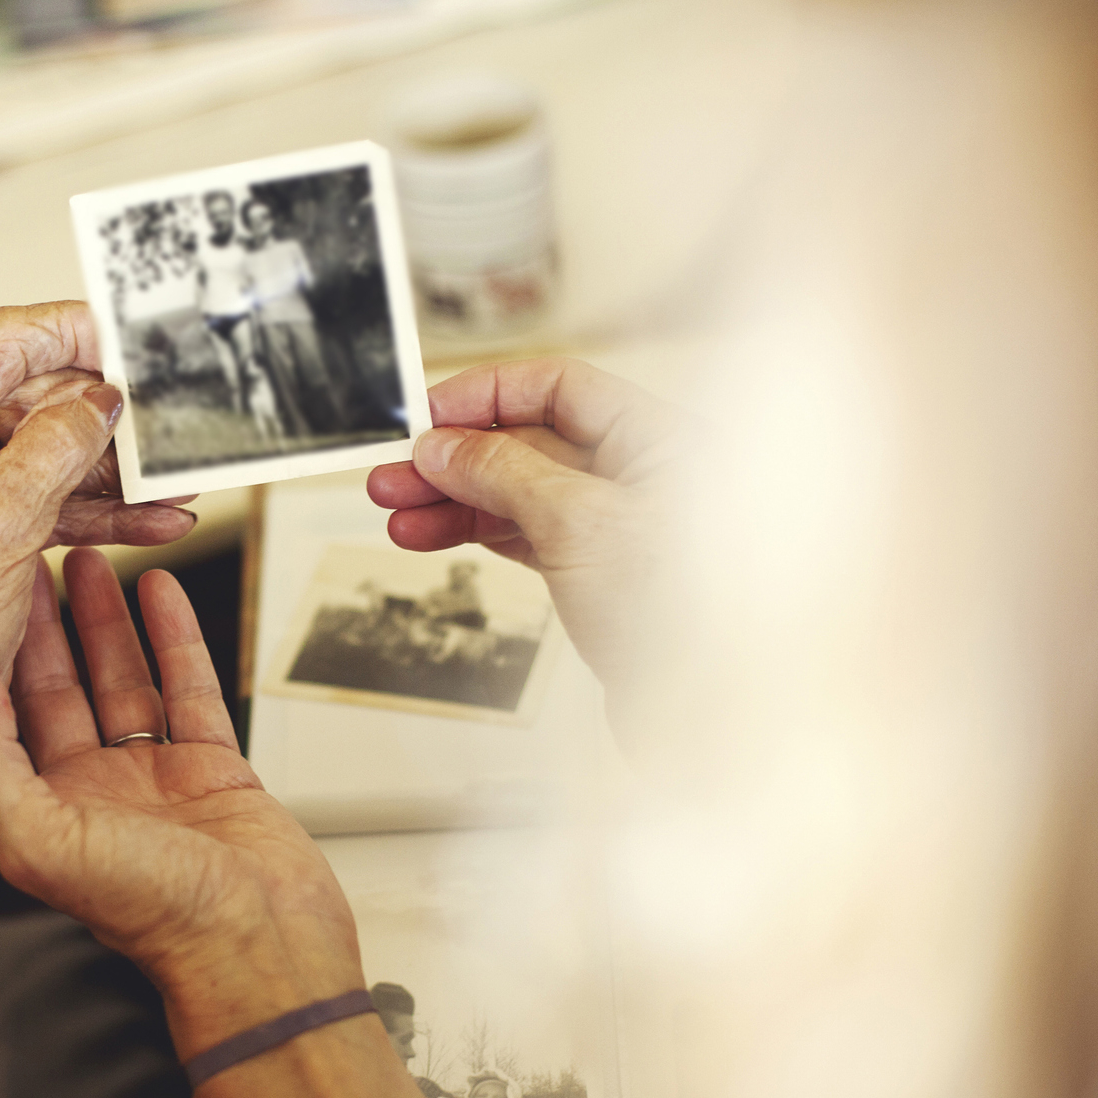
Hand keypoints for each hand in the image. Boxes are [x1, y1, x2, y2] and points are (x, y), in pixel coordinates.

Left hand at [0, 304, 193, 858]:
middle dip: (108, 415)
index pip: (1, 342)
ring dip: (118, 466)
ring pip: (54, 445)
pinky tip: (156, 516)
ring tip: (176, 475)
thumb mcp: (1, 523)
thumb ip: (57, 446)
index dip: (74, 334)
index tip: (132, 335)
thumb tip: (101, 399)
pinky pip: (52, 491)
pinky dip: (102, 506)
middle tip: (168, 417)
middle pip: (36, 393)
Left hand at [0, 548, 359, 1052]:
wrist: (262, 944)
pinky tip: (160, 590)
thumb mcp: (40, 835)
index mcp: (34, 815)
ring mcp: (149, 779)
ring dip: (101, 620)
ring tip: (89, 558)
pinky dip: (173, 637)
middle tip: (28, 556)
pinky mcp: (209, 769)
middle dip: (38, 624)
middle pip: (50, 690)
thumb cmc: (154, 916)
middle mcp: (86, 795)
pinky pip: (187, 687)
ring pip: (118, 680)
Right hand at [368, 357, 681, 701]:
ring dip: (453, 500)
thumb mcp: (578, 521)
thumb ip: (504, 473)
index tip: (430, 418)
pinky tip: (430, 537)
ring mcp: (618, 525)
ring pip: (519, 493)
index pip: (560, 387)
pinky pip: (525, 534)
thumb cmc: (681, 616)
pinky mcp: (598, 571)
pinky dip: (477, 533)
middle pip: (529, 441)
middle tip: (394, 472)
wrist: (702, 710)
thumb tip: (447, 446)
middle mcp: (642, 474)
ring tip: (397, 514)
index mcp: (660, 438)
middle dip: (455, 457)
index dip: (488, 395)